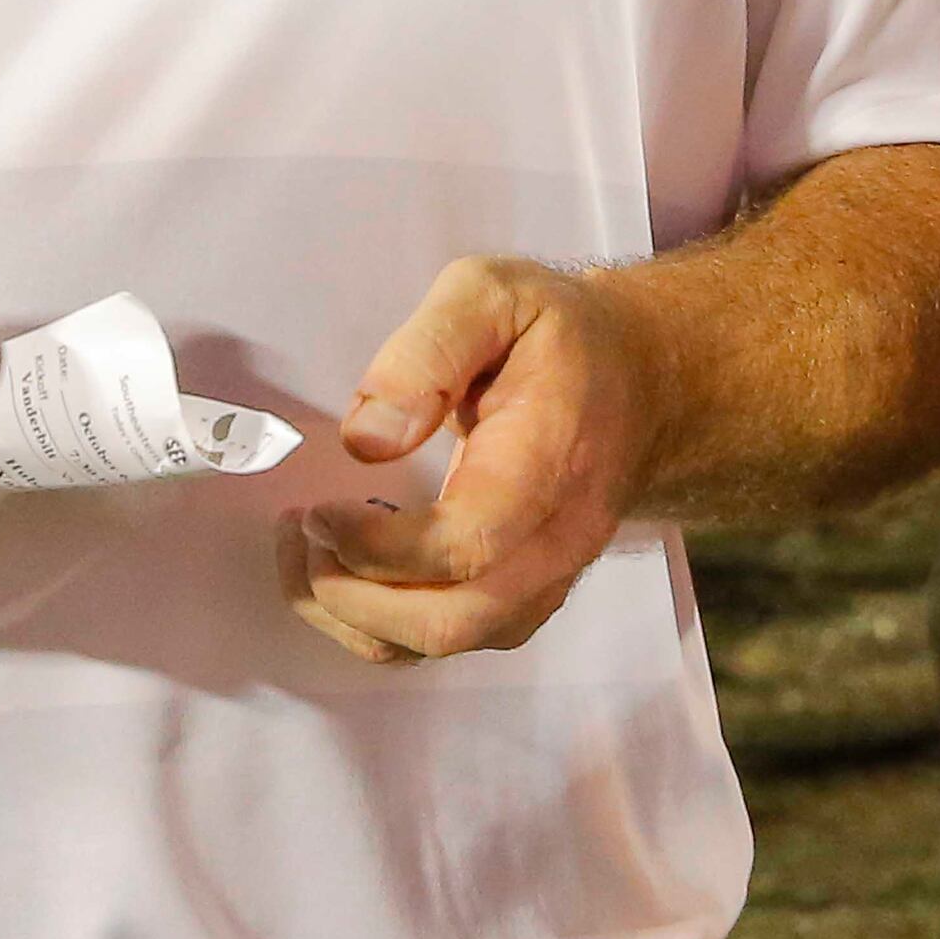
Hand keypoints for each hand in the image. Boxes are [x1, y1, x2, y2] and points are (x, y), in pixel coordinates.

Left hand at [278, 255, 653, 663]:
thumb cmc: (554, 333)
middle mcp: (555, 542)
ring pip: (446, 644)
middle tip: (297, 534)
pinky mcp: (524, 592)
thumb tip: (367, 440)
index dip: (378, 547)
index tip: (316, 510)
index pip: (467, 546)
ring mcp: (544, 578)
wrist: (641, 380)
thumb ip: (427, 350)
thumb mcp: (489, 294)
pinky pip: (451, 640)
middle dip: (352, 596)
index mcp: (547, 464)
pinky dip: (379, 624)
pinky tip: (338, 572)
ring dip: (355, 617)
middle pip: (453, 621)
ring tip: (300, 552)